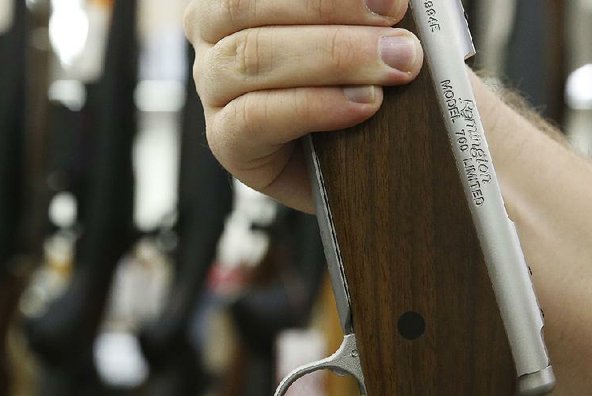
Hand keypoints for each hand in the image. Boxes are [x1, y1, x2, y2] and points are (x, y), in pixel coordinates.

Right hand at [184, 0, 423, 211]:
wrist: (336, 166)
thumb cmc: (340, 85)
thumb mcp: (344, 34)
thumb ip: (352, 18)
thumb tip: (387, 2)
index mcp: (230, 0)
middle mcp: (212, 36)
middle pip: (247, 6)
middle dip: (331, 9)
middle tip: (397, 33)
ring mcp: (211, 89)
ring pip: (251, 57)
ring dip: (332, 57)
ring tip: (393, 66)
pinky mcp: (224, 139)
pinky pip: (255, 116)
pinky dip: (314, 105)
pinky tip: (362, 103)